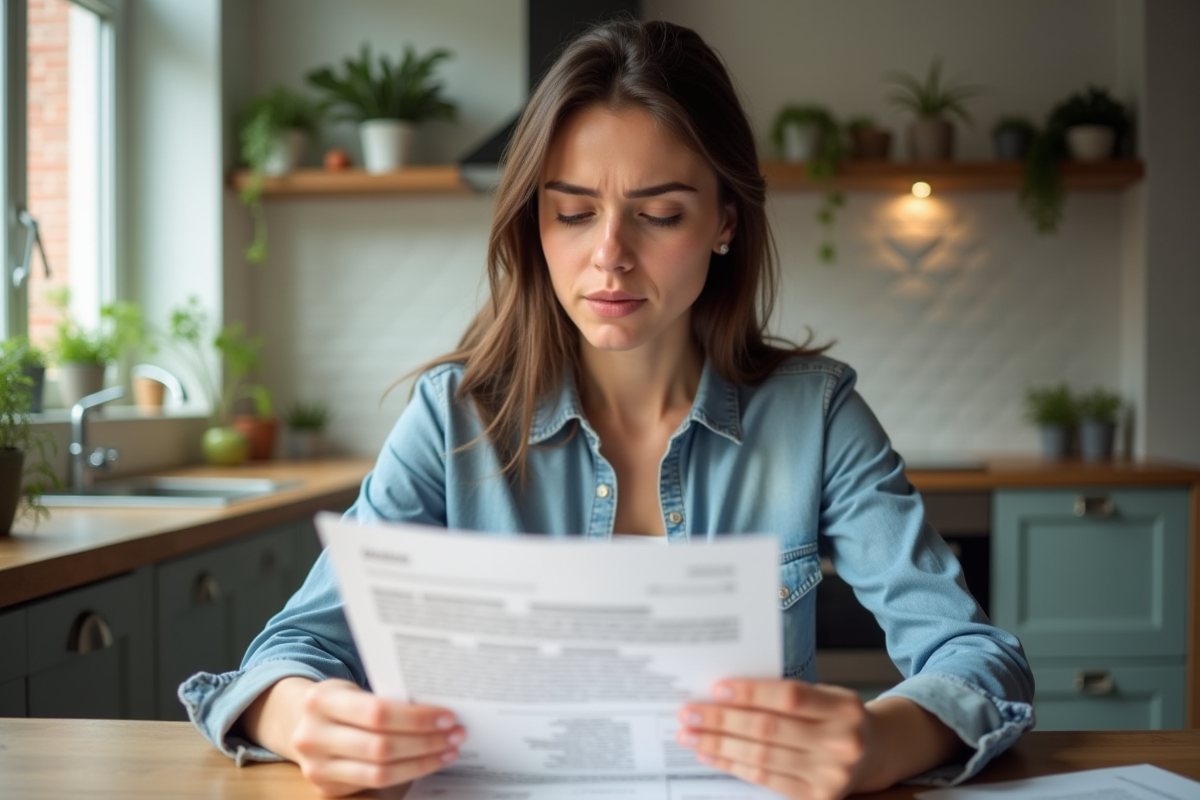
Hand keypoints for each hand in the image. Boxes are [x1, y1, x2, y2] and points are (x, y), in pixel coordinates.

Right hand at [245, 677, 465, 797]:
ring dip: (421, 762)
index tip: (447, 717)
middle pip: (381, 746)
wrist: (298, 722)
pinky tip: (427, 762)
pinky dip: (406, 774)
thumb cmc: (340, 700)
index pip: (378, 713)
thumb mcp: (353, 688)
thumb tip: (439, 709)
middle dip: (425, 742)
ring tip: (448, 750)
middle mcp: (312, 735)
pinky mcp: (324, 788)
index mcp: (321, 700)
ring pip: (380, 772)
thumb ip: (385, 697)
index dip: (416, 718)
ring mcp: (316, 767)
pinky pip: (373, 785)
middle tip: (456, 734)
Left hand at [675, 679, 872, 799]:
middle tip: (688, 713)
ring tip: (690, 735)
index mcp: (844, 707)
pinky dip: (733, 766)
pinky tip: (710, 755)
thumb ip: (786, 695)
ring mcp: (831, 775)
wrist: (873, 753)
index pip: (789, 697)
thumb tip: (724, 693)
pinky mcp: (817, 798)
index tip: (716, 688)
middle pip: (769, 730)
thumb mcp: (825, 695)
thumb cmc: (837, 718)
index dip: (750, 693)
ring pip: (761, 757)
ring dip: (718, 746)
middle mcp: (841, 742)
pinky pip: (765, 780)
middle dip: (722, 720)